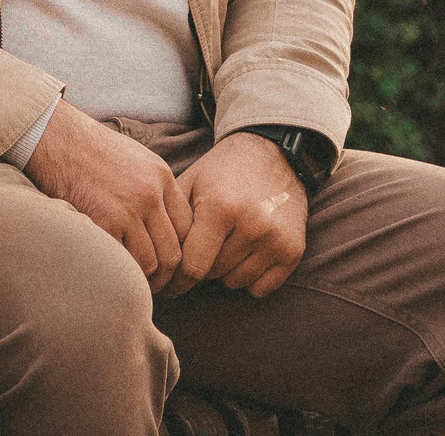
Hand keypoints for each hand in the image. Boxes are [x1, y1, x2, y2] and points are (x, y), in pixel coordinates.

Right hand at [24, 101, 191, 289]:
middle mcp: (151, 193)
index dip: (180, 251)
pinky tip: (112, 271)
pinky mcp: (105, 221)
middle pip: (174, 251)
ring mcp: (129, 209)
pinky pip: (124, 261)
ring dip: (143, 278)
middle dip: (166, 276)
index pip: (188, 228)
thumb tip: (160, 226)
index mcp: (161, 176)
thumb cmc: (86, 148)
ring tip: (132, 282)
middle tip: (154, 287)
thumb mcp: (133, 158)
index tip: (169, 266)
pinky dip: (120, 271)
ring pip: (152, 263)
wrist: (53, 136)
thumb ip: (152, 189)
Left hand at [160, 132, 308, 298]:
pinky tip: (243, 254)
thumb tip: (151, 257)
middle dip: (200, 265)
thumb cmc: (221, 172)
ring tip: (223, 244)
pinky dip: (249, 278)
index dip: (176, 280)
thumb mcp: (189, 183)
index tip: (166, 285)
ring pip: (235, 282)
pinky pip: (261, 288)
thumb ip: (170, 219)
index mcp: (220, 207)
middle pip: (212, 274)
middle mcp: (252, 225)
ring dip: (224, 272)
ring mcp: (276, 240)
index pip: (192, 265)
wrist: (271, 155)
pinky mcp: (293, 251)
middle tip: (200, 246)